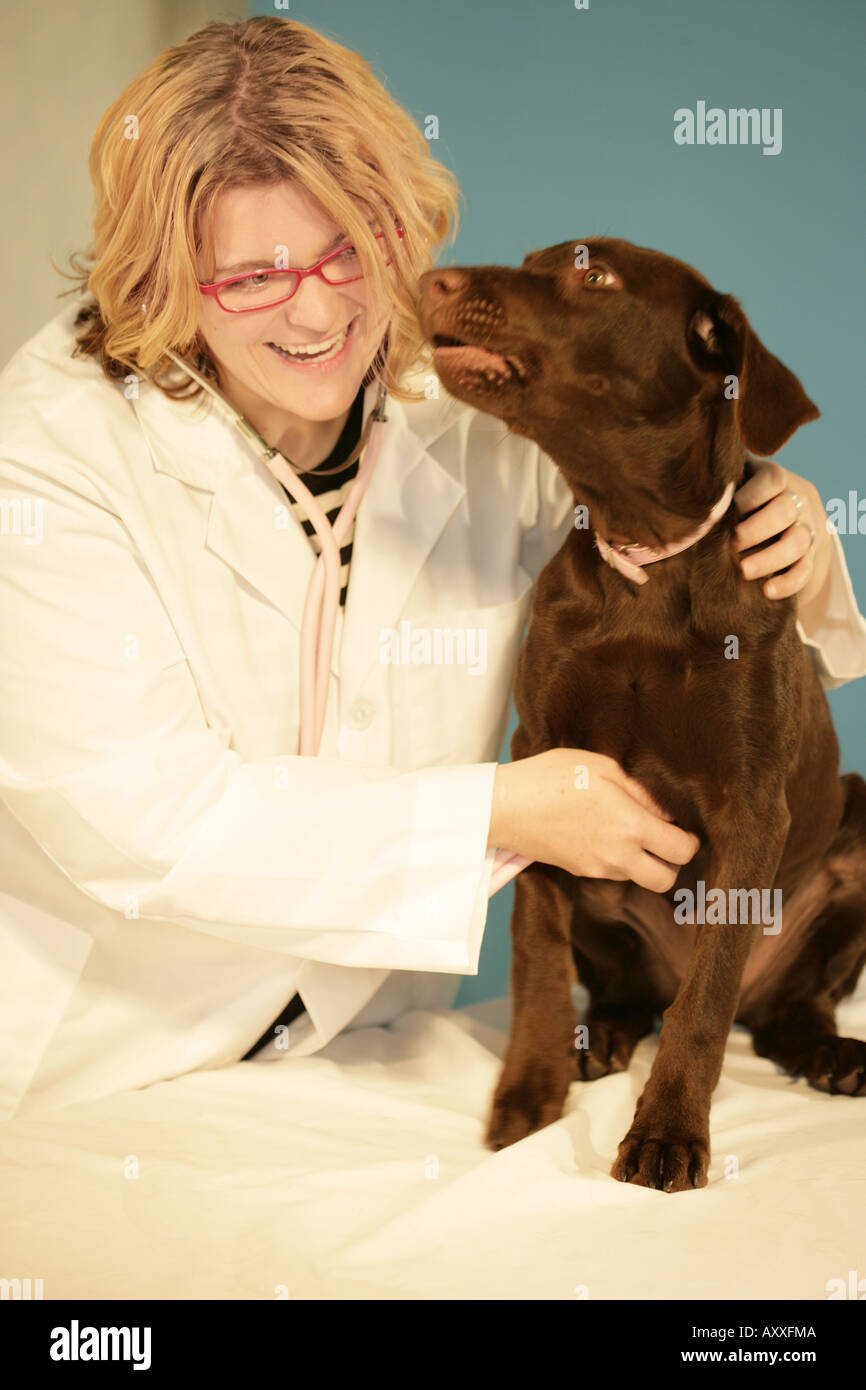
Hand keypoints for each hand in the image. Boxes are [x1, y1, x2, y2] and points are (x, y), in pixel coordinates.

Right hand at [488, 749, 700, 892]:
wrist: (505, 807)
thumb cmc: (551, 777)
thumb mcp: (601, 767)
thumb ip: (639, 790)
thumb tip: (664, 810)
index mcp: (631, 826)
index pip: (682, 851)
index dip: (690, 840)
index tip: (683, 826)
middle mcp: (618, 855)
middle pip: (665, 880)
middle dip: (671, 863)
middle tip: (662, 838)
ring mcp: (597, 867)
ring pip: (638, 878)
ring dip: (643, 861)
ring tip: (629, 831)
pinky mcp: (579, 870)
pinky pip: (612, 872)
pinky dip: (618, 859)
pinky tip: (603, 834)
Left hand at [731, 461, 831, 604]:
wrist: (788, 522)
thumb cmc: (747, 504)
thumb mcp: (739, 488)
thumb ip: (723, 493)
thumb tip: (691, 506)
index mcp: (776, 479)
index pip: (772, 479)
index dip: (750, 496)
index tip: (726, 512)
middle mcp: (797, 500)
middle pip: (785, 510)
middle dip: (755, 530)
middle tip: (731, 544)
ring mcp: (807, 528)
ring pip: (797, 541)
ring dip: (769, 558)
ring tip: (744, 571)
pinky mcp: (811, 556)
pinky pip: (806, 569)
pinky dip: (788, 582)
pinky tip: (768, 591)